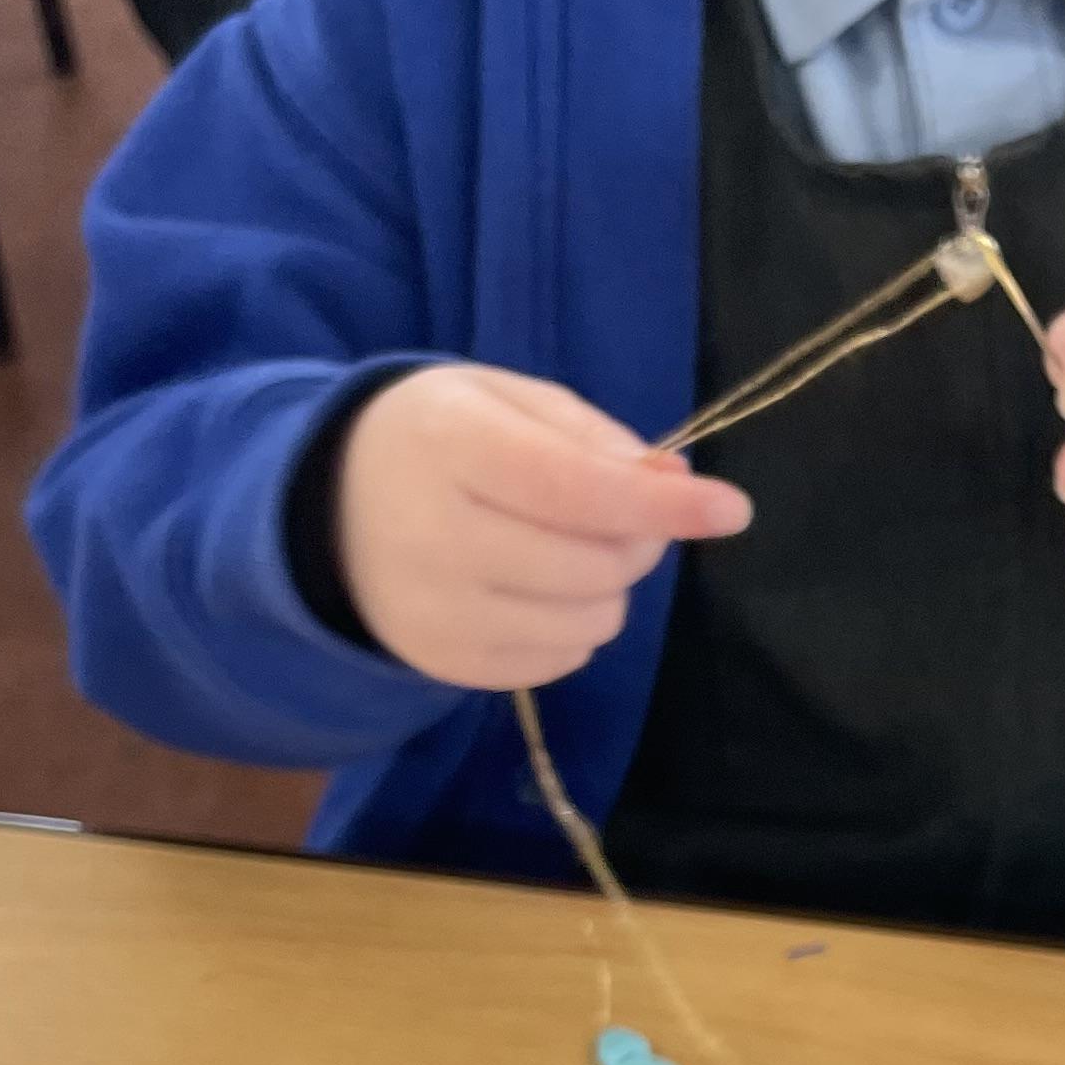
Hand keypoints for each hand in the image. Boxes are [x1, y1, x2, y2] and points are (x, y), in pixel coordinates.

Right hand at [334, 365, 748, 690]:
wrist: (332, 506)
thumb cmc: (440, 440)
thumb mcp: (506, 401)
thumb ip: (594, 437)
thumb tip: (676, 480)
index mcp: (451, 446)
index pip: (578, 489)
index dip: (664, 504)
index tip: (732, 510)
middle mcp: (435, 537)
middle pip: (593, 565)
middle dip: (637, 542)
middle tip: (617, 515)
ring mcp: (434, 612)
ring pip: (587, 623)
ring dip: (606, 589)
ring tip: (566, 552)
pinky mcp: (441, 664)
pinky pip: (557, 663)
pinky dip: (573, 629)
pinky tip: (535, 591)